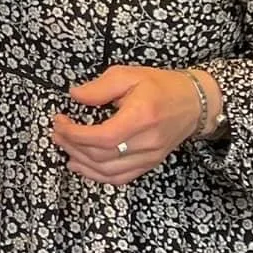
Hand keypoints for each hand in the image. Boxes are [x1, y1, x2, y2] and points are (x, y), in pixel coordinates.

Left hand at [51, 66, 218, 185]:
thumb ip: (99, 87)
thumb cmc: (161, 86)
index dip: (76, 134)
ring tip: (64, 147)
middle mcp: (147, 142)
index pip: (103, 137)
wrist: (195, 103)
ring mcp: (150, 157)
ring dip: (82, 163)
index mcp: (141, 118)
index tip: (60, 122)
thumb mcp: (128, 75)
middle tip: (57, 132)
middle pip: (103, 156)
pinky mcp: (150, 163)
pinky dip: (98, 176)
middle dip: (73, 146)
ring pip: (110, 172)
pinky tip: (81, 166)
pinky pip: (121, 178)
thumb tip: (75, 96)